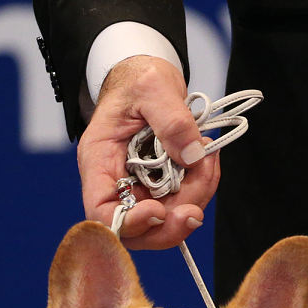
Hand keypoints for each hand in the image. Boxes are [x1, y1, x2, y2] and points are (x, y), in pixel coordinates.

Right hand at [77, 55, 219, 249]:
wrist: (149, 78)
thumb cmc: (138, 79)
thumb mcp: (154, 86)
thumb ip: (172, 119)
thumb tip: (190, 156)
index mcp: (98, 161)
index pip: (101, 213)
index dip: (129, 223)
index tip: (159, 211)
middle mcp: (116, 182)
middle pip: (139, 229)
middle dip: (172, 223)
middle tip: (197, 204)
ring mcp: (140, 187)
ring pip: (167, 220)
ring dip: (195, 199)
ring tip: (208, 160)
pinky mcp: (162, 186)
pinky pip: (183, 202)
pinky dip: (201, 188)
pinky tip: (208, 162)